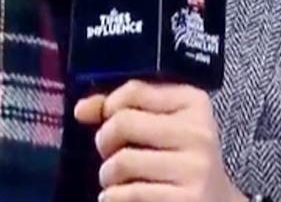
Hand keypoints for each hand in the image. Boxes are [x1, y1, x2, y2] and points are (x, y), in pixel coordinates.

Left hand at [73, 80, 247, 201]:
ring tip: (119, 181)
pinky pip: (126, 194)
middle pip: (123, 122)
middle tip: (111, 154)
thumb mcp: (161, 127)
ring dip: (108, 175)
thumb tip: (82, 109)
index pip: (135, 89)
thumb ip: (122, 110)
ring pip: (121, 161)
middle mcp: (198, 133)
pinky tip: (123, 198)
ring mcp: (194, 169)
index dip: (108, 106)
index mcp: (194, 104)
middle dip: (105, 141)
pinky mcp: (184, 200)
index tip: (107, 120)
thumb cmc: (178, 161)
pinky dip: (113, 197)